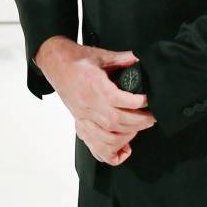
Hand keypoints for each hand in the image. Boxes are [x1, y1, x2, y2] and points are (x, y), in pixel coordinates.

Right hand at [35, 36, 155, 165]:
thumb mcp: (101, 55)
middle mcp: (89, 105)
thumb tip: (139, 59)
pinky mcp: (80, 123)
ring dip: (128, 135)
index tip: (149, 100)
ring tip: (140, 127)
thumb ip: (122, 58)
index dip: (139, 103)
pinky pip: (95, 145)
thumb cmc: (75, 59)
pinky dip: (110, 151)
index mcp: (95, 86)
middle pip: (117, 122)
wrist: (55, 63)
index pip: (121, 101)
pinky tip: (122, 147)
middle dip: (140, 122)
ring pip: (108, 135)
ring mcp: (83, 117)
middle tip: (152, 117)